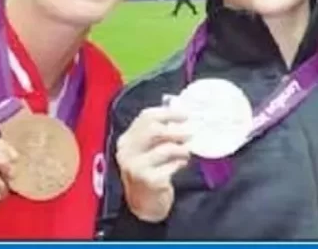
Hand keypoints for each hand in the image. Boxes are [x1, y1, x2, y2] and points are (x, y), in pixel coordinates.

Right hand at [116, 106, 190, 222]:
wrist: (144, 204)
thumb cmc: (149, 172)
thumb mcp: (147, 150)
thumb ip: (158, 134)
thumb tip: (181, 117)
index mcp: (126, 139)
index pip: (146, 117)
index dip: (168, 113)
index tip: (186, 115)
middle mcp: (127, 151)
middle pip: (153, 130)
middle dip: (176, 130)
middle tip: (191, 133)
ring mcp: (136, 166)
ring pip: (165, 148)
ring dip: (182, 149)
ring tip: (187, 152)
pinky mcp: (148, 180)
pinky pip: (171, 166)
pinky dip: (180, 163)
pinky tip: (181, 165)